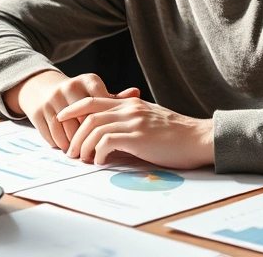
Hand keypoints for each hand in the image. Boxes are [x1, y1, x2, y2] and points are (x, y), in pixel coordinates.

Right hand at [3, 71, 139, 151]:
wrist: (41, 88)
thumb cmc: (78, 95)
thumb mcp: (95, 92)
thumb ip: (116, 98)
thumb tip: (137, 93)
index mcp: (87, 80)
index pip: (101, 104)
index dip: (106, 123)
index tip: (111, 136)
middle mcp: (68, 87)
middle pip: (84, 121)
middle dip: (92, 138)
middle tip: (100, 152)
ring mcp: (52, 99)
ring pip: (68, 132)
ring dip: (76, 146)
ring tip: (85, 154)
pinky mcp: (38, 112)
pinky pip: (53, 137)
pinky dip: (61, 146)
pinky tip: (69, 149)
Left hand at [58, 97, 213, 168]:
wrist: (199, 138)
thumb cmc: (178, 135)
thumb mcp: (151, 120)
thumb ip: (132, 122)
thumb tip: (113, 137)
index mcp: (131, 104)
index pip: (94, 100)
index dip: (74, 108)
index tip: (62, 119)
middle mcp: (129, 109)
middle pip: (88, 113)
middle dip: (74, 132)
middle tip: (69, 150)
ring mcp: (133, 121)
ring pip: (94, 128)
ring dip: (83, 145)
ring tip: (81, 159)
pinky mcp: (137, 137)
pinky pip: (106, 141)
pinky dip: (97, 152)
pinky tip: (98, 161)